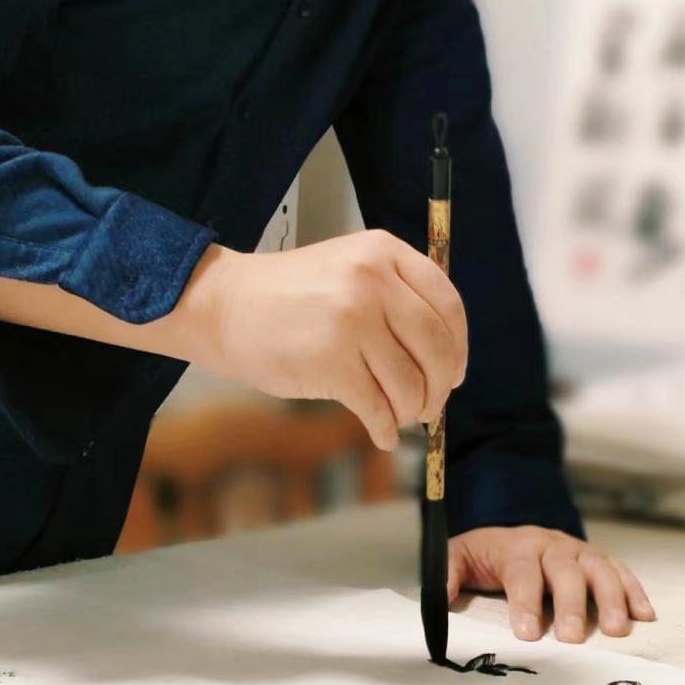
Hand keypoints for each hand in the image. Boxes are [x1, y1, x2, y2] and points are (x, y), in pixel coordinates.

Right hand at [187, 233, 467, 450]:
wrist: (226, 305)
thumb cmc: (288, 293)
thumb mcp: (350, 267)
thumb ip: (397, 296)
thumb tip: (444, 358)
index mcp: (384, 252)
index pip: (448, 304)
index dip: (458, 346)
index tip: (455, 370)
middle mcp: (374, 281)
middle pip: (436, 347)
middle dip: (440, 387)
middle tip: (432, 405)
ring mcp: (353, 320)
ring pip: (410, 383)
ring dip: (410, 410)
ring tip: (397, 415)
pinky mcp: (332, 361)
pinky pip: (378, 407)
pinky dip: (384, 428)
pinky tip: (380, 432)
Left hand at [447, 525, 656, 642]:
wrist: (514, 534)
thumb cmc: (487, 557)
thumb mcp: (459, 557)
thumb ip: (448, 574)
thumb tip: (441, 596)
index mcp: (516, 546)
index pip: (521, 572)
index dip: (525, 602)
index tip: (527, 633)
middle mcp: (551, 545)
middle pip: (564, 571)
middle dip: (569, 605)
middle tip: (571, 639)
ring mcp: (579, 551)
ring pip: (599, 569)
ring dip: (610, 599)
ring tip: (617, 631)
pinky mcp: (599, 561)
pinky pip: (620, 572)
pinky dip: (635, 592)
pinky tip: (645, 616)